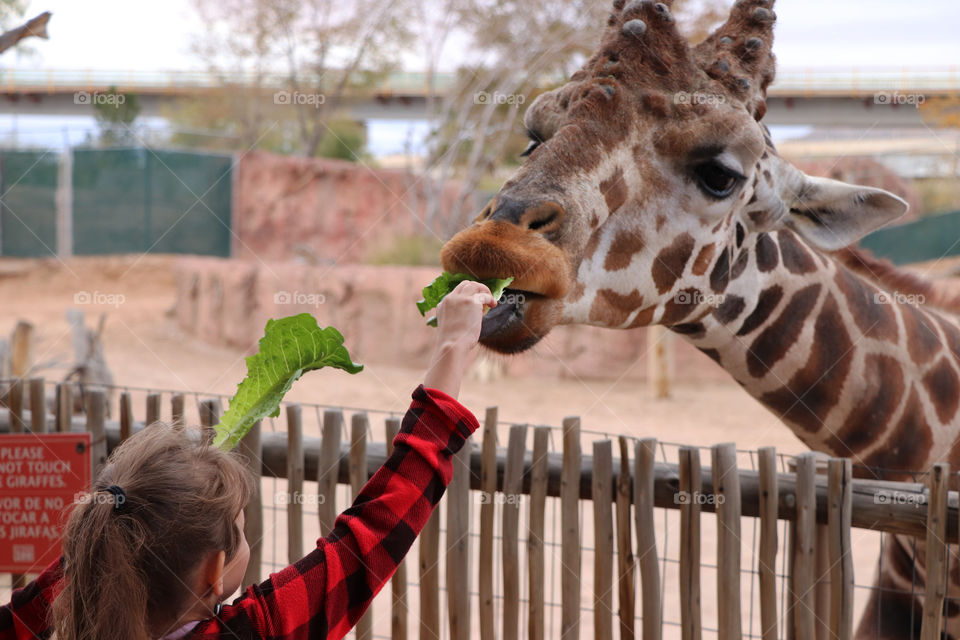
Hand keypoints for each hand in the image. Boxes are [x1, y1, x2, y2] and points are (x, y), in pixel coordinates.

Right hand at [423, 281, 496, 397]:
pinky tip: (493, 304)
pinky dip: (490, 298)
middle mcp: (451, 298)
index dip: (467, 296)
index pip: (456, 292)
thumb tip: (468, 317)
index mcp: (443, 304)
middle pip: (465, 284)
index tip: (474, 303)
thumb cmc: (451, 342)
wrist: (452, 345)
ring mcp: (461, 299)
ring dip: (484, 290)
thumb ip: (454, 317)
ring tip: (490, 300)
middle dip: (476, 289)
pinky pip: (484, 295)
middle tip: (484, 297)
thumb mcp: (448, 325)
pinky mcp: (472, 302)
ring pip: (474, 285)